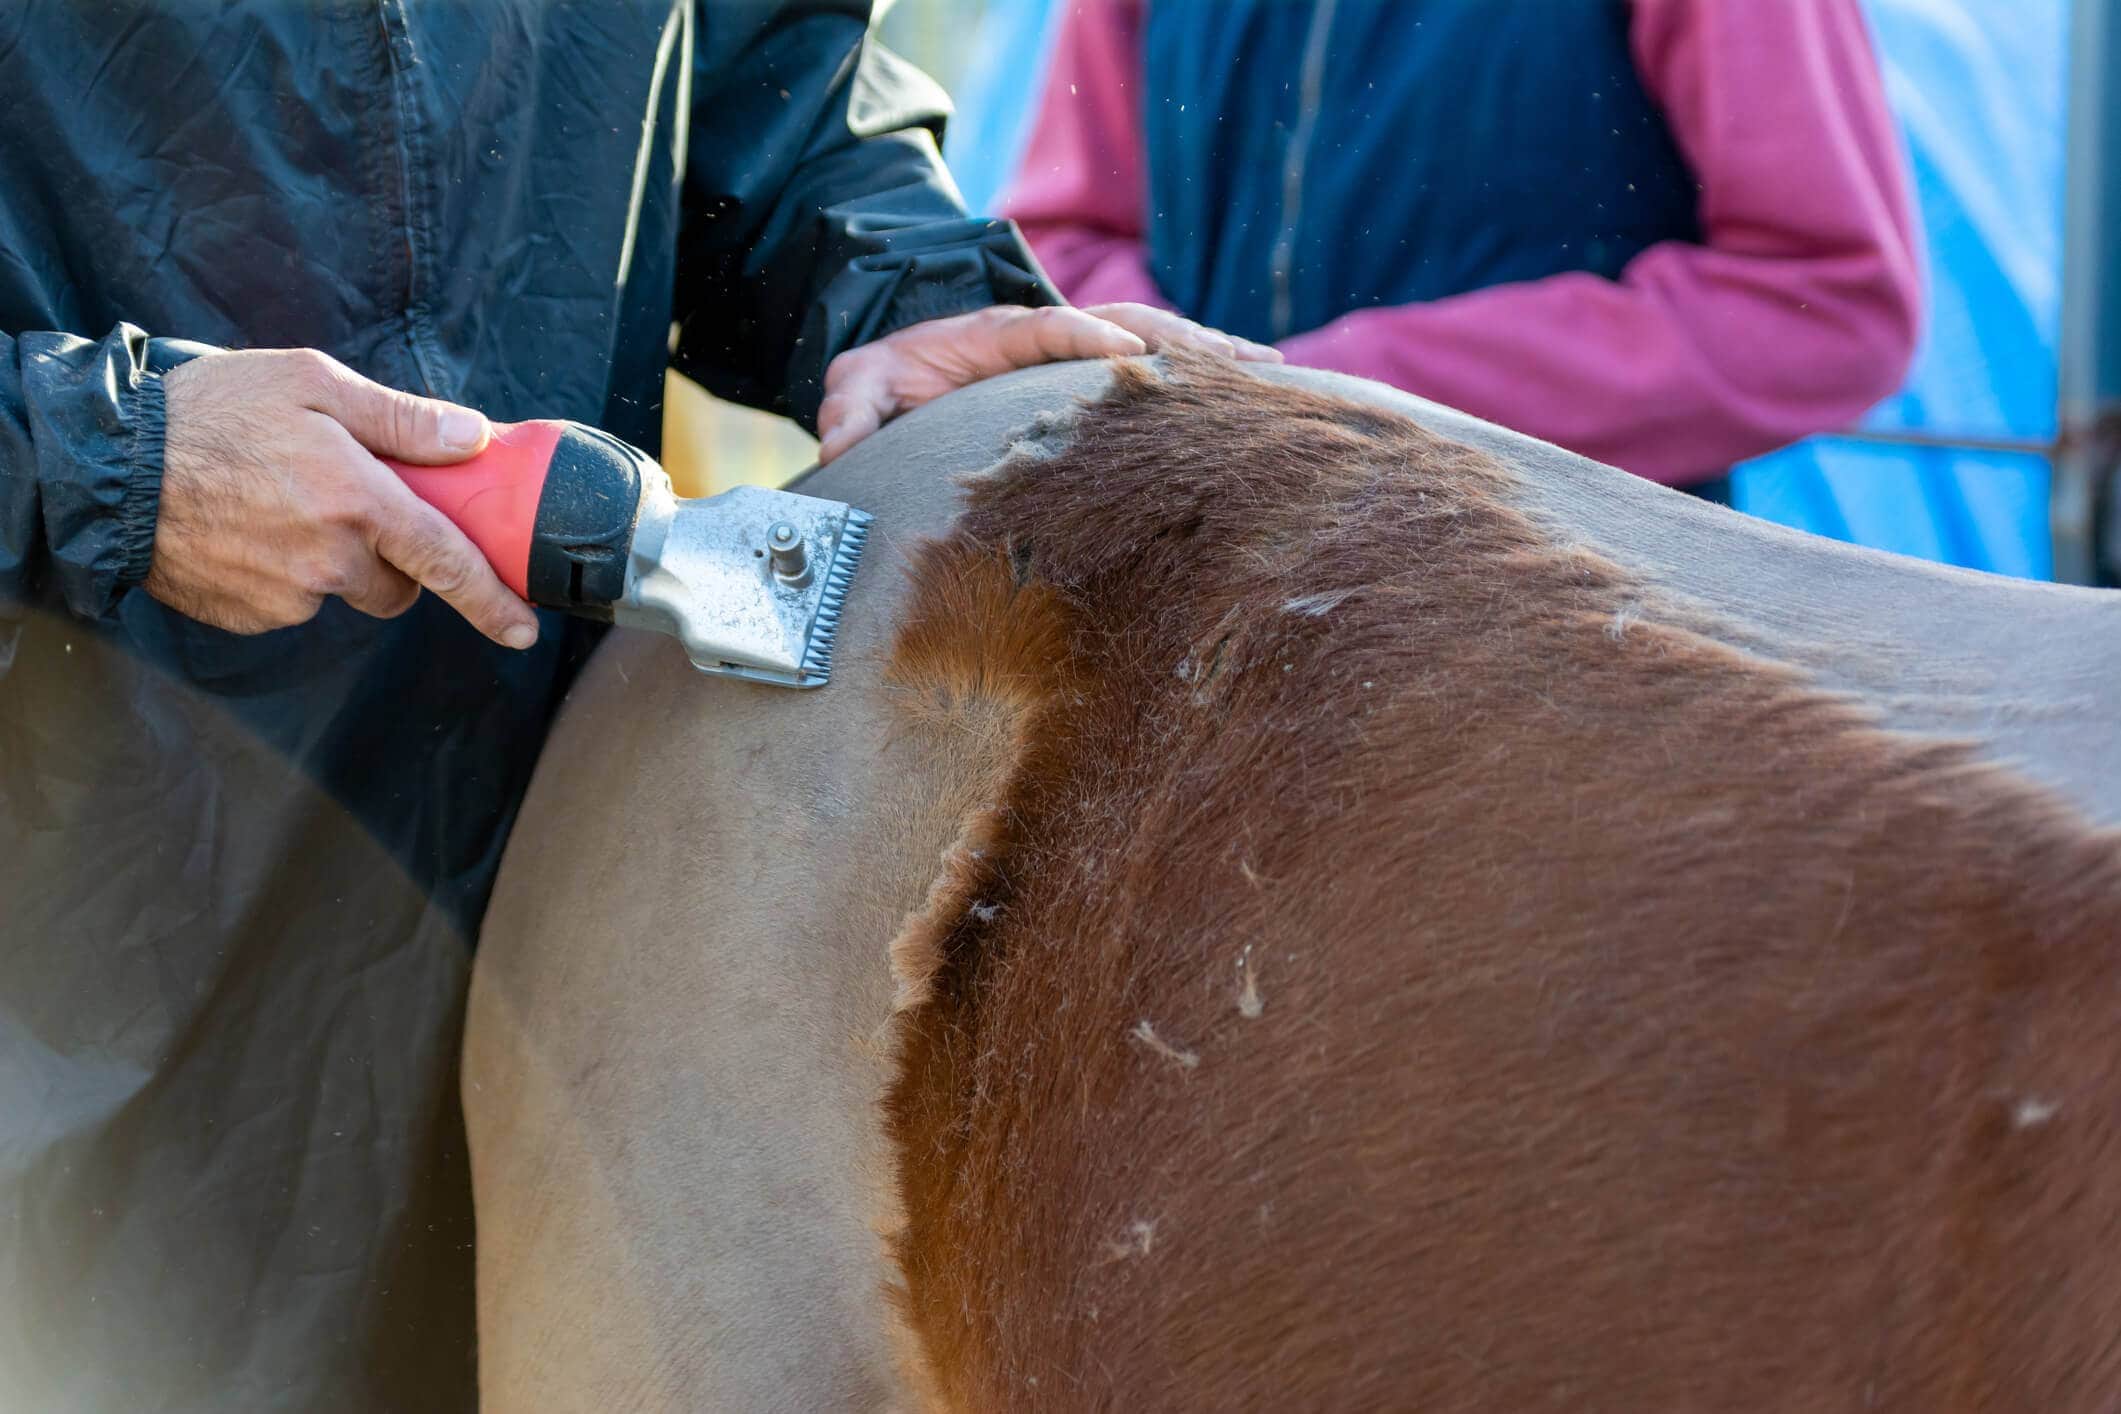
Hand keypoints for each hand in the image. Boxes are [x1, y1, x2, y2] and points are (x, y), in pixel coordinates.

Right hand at [149, 349, 539, 648]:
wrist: (108, 466)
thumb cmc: (211, 411)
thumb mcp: (311, 384)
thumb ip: (401, 419)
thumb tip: (472, 439)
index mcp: (357, 501)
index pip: (447, 562)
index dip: (491, 599)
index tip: (525, 629)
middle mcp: (328, 559)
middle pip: (397, 584)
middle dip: (392, 556)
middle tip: (347, 502)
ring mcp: (286, 596)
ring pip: (342, 591)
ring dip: (333, 560)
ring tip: (278, 504)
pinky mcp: (250, 616)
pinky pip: (293, 603)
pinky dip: (285, 573)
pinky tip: (247, 530)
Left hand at [815, 302, 1279, 463]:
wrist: (905, 355)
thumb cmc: (887, 375)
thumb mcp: (856, 386)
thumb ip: (852, 412)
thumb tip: (846, 451)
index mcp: (1002, 334)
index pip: (1053, 329)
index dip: (1089, 338)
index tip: (1128, 356)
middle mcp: (1053, 333)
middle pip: (1131, 326)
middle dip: (1185, 343)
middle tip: (1244, 365)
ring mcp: (1081, 347)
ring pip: (1158, 343)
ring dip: (1214, 358)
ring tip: (1275, 377)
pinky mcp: (1097, 371)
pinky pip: (1159, 367)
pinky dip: (1207, 376)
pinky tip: (1259, 394)